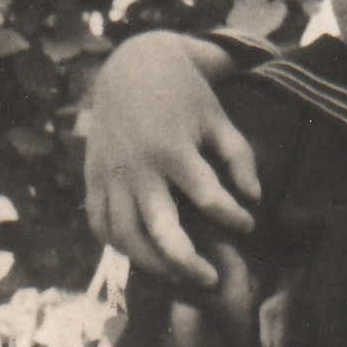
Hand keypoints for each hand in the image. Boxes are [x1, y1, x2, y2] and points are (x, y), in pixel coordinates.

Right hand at [84, 33, 258, 287]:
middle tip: (212, 280)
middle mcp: (138, 167)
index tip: (248, 223)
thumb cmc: (185, 95)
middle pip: (160, 233)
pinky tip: (144, 254)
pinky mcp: (92, 177)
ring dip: (153, 266)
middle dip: (188, 265)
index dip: (235, 218)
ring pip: (125, 238)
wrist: (130, 65)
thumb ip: (239, 157)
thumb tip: (254, 199)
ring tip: (179, 276)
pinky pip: (100, 224)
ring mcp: (110, 175)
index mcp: (173, 149)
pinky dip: (119, 246)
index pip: (209, 201)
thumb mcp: (218, 118)